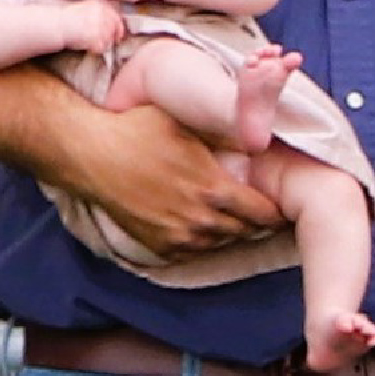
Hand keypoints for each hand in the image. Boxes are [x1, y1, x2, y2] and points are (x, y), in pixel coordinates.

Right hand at [60, 0, 126, 50]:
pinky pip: (102, 47)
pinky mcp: (94, 37)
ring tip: (95, 45)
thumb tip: (109, 23)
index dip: (119, 27)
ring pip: (109, 39)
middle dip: (113, 36)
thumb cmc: (67, 19)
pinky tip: (91, 48)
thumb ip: (97, 14)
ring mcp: (99, 26)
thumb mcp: (84, 9)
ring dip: (104, 44)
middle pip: (114, 28)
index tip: (119, 34)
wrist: (56, 25)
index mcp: (99, 7)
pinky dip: (98, 49)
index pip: (115, 17)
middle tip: (110, 42)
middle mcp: (101, 15)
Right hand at [66, 103, 284, 252]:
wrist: (92, 154)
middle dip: (258, 221)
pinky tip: (206, 223)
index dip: (276, 209)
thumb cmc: (139, 130)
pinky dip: (205, 240)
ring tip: (238, 215)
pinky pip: (194, 251)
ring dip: (232, 230)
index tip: (282, 201)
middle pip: (245, 231)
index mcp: (213, 188)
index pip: (263, 212)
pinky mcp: (158, 247)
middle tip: (266, 210)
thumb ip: (222, 138)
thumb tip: (254, 135)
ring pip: (221, 243)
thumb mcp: (189, 125)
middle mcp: (198, 219)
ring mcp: (177, 237)